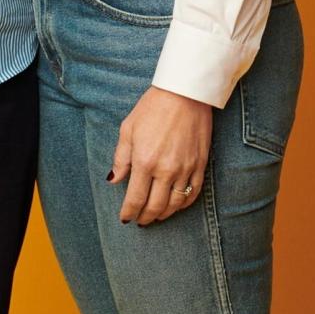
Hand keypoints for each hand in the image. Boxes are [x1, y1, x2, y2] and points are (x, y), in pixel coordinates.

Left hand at [107, 86, 211, 224]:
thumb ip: (121, 157)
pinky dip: (183, 204)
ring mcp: (185, 169)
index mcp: (144, 161)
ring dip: (164, 214)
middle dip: (145, 217)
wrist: (184, 93)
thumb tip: (114, 180)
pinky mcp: (200, 165)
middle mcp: (165, 170)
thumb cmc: (153, 107)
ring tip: (156, 215)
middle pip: (155, 206)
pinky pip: (192, 194)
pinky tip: (176, 204)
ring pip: (175, 204)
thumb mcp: (128, 128)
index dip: (129, 212)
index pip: (135, 198)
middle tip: (140, 220)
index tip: (125, 218)